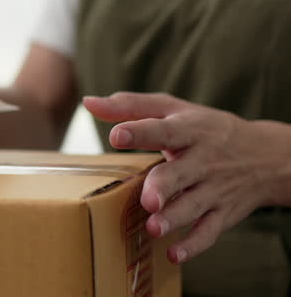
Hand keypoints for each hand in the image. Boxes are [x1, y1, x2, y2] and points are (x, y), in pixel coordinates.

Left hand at [83, 92, 289, 263]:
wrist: (266, 155)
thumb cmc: (203, 129)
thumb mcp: (172, 109)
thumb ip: (129, 106)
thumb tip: (89, 103)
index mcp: (188, 130)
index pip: (162, 129)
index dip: (139, 132)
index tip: (117, 136)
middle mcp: (202, 160)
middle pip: (180, 173)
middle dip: (162, 186)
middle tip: (147, 199)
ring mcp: (214, 188)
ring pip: (193, 205)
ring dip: (174, 218)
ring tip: (153, 227)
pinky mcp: (223, 213)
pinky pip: (209, 231)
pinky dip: (193, 245)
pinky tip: (173, 253)